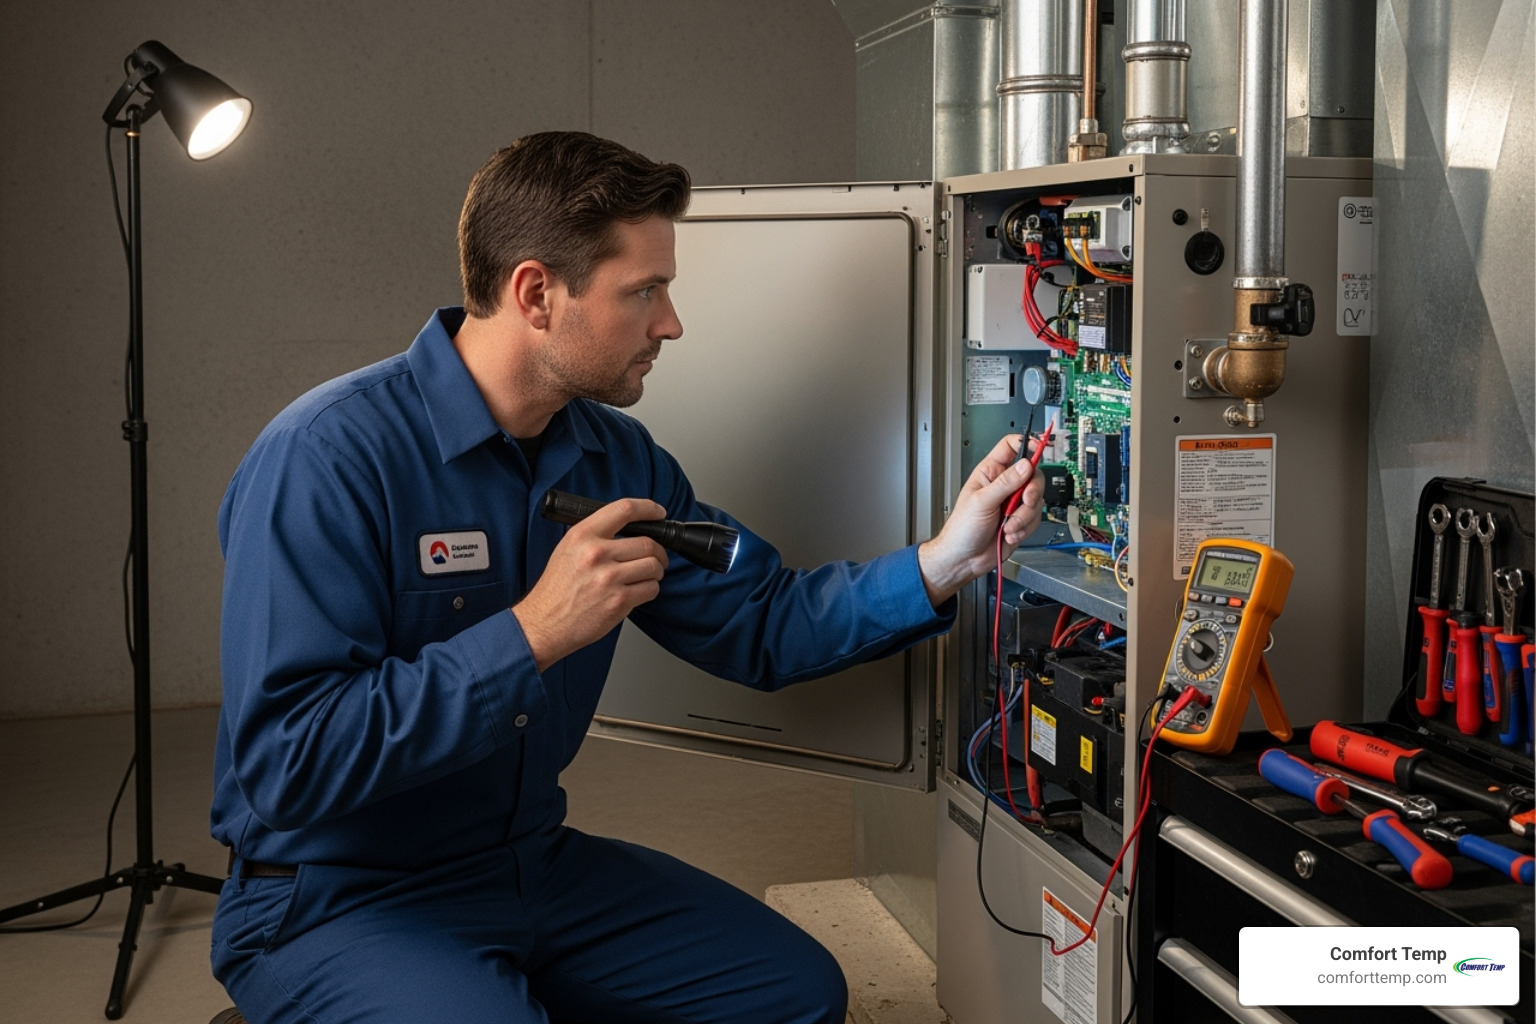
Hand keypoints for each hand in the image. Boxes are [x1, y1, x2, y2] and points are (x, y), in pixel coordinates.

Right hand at [513, 498, 668, 670]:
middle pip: (647, 543)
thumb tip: (632, 528)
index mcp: (583, 535)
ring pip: (653, 566)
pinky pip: (651, 588)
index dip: (648, 508)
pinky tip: (637, 591)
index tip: (658, 512)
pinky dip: (650, 589)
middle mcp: (596, 553)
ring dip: (656, 572)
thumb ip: (597, 535)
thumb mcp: (568, 549)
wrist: (545, 622)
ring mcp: (609, 578)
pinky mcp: (619, 601)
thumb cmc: (557, 589)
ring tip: (646, 576)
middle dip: (658, 551)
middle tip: (656, 557)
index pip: (624, 509)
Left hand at [917, 433, 1044, 605]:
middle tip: (1024, 500)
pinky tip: (1008, 533)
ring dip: (1024, 517)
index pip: (1012, 447)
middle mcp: (1004, 485)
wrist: (965, 559)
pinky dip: (1023, 529)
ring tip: (1007, 525)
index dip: (1027, 444)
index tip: (1040, 448)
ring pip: (1036, 500)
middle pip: (1033, 475)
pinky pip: (1035, 519)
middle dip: (1031, 491)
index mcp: (990, 472)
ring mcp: (1013, 503)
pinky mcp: (1021, 520)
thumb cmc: (962, 528)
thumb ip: (1006, 483)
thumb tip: (1026, 465)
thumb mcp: (982, 502)